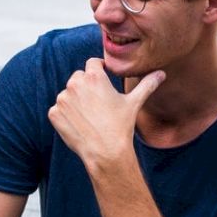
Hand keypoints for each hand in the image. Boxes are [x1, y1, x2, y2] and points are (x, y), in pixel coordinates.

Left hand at [47, 59, 165, 169]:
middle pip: (79, 78)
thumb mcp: (134, 103)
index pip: (92, 63)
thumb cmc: (121, 126)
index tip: (104, 80)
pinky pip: (58, 109)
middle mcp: (75, 84)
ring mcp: (63, 99)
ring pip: (68, 94)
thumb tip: (161, 74)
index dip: (99, 70)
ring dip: (76, 101)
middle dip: (86, 87)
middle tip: (98, 104)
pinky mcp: (54, 113)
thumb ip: (147, 85)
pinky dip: (66, 115)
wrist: (105, 153)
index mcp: (94, 77)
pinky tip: (80, 124)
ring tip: (90, 117)